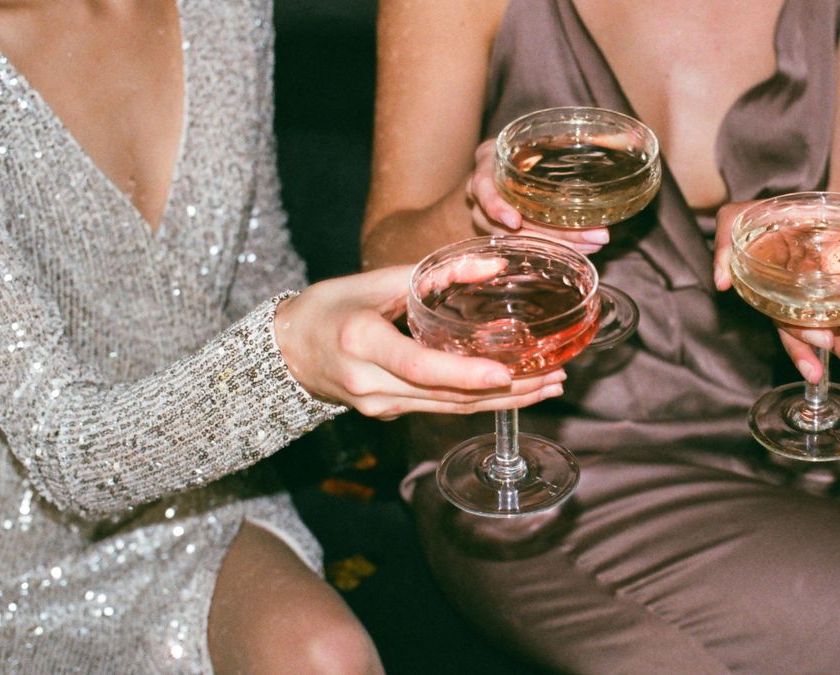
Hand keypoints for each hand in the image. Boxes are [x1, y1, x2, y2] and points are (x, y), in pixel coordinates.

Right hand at [273, 265, 565, 419]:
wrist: (286, 351)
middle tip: (554, 377)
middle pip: (445, 397)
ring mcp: (378, 406)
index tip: (504, 374)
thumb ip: (435, 274)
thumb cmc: (328, 306)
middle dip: (506, 392)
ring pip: (449, 409)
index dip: (463, 374)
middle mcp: (370, 383)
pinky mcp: (388, 413)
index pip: (418, 366)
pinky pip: (439, 409)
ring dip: (503, 402)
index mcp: (360, 341)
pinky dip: (479, 401)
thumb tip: (495, 264)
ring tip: (548, 386)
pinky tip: (514, 392)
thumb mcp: (375, 280)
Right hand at [466, 139, 609, 254]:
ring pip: (520, 240)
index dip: (496, 206)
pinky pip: (527, 247)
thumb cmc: (530, 146)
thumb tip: (633, 134)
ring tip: (594, 243)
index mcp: (489, 163)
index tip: (515, 221)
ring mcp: (491, 218)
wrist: (515, 162)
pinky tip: (582, 250)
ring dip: (558, 245)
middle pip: (508, 223)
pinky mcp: (507, 233)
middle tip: (594, 236)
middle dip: (552, 233)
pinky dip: (556, 248)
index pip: (481, 187)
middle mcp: (484, 194)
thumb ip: (585, 138)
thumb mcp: (547, 135)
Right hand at [712, 201, 839, 381]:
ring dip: (804, 344)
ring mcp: (789, 284)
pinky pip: (799, 332)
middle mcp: (782, 251)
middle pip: (759, 284)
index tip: (723, 282)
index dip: (724, 248)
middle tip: (824, 340)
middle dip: (788, 319)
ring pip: (780, 317)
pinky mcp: (804, 309)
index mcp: (792, 219)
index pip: (736, 221)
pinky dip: (818, 351)